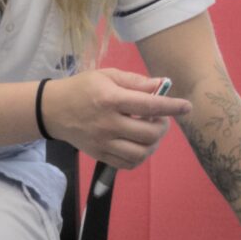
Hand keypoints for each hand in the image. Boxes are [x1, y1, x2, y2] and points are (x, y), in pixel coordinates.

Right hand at [41, 68, 192, 169]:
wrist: (53, 110)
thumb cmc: (83, 88)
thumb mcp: (107, 75)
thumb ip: (135, 81)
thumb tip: (161, 85)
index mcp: (111, 99)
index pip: (150, 105)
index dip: (172, 107)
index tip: (187, 107)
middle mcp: (108, 123)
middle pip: (149, 133)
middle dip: (163, 126)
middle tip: (161, 118)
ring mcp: (103, 142)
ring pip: (141, 153)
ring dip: (154, 144)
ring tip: (151, 133)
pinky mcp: (99, 154)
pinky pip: (128, 163)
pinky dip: (140, 157)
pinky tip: (139, 145)